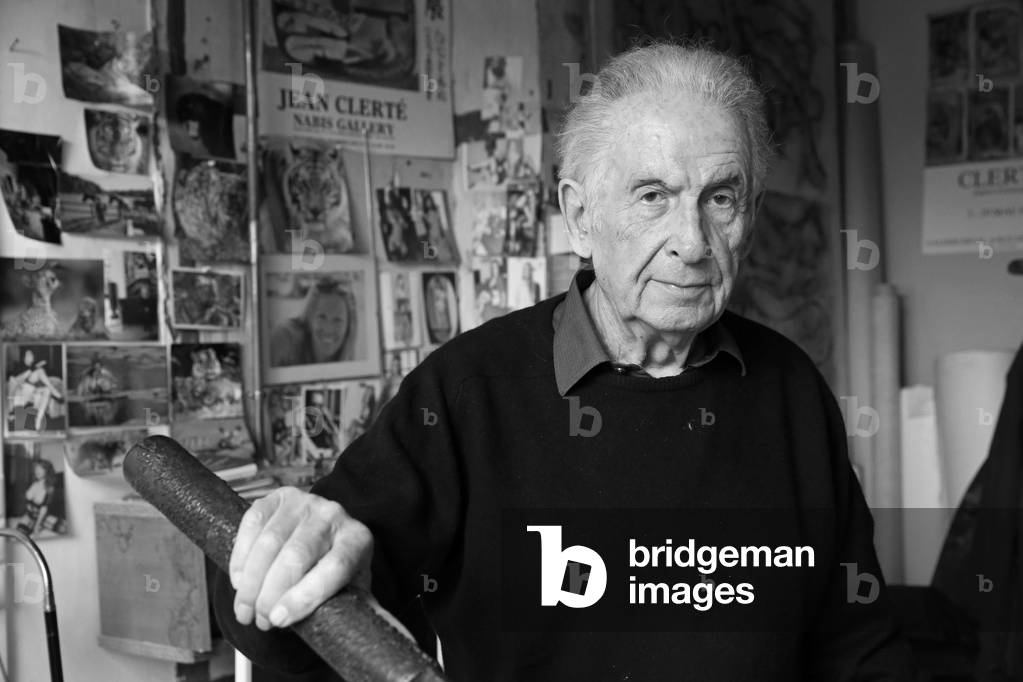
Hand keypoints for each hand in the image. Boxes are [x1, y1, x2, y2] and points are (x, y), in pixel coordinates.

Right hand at [229, 486, 372, 630]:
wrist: (323, 536)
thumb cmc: (337, 571)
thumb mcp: (353, 591)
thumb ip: (365, 611)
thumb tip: (385, 634)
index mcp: (358, 540)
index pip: (336, 567)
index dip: (305, 597)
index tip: (281, 620)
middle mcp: (334, 515)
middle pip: (297, 556)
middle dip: (271, 595)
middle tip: (260, 620)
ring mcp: (305, 502)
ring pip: (270, 543)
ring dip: (251, 582)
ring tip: (245, 608)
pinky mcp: (278, 497)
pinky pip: (252, 523)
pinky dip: (241, 555)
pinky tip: (240, 579)